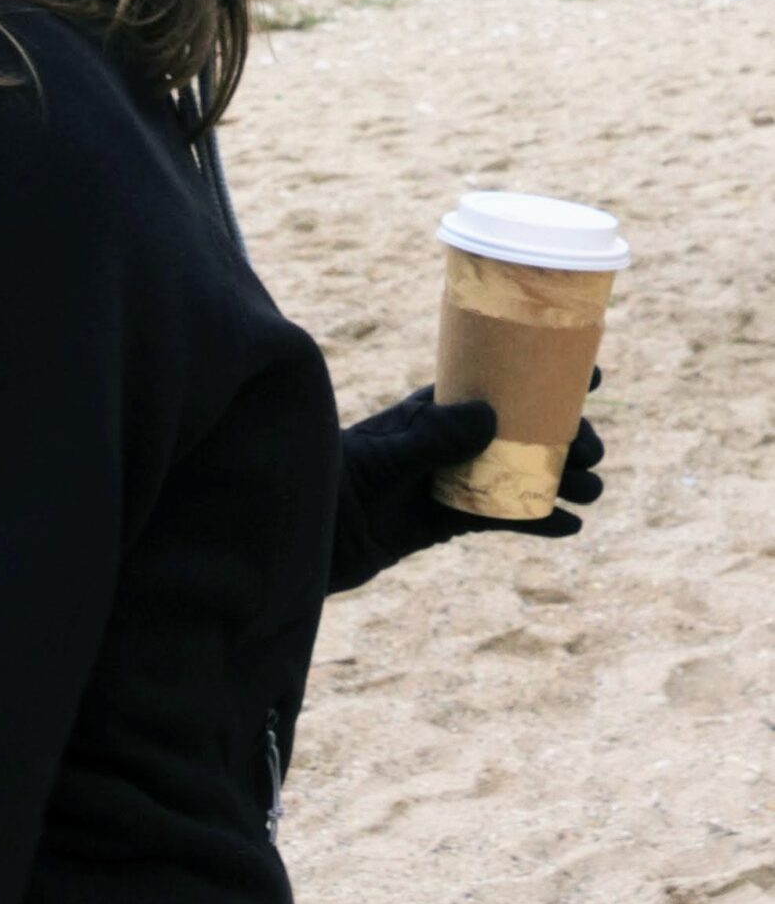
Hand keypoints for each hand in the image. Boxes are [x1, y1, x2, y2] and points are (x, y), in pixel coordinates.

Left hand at [328, 368, 606, 594]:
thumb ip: (434, 437)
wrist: (311, 530)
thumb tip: (493, 416)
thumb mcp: (388, 453)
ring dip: (560, 479)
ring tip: (590, 492)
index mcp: (434, 408)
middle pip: (523, 430)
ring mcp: (453, 479)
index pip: (497, 382)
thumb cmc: (339, 477)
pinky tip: (570, 526)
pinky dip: (538, 521)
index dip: (545, 375)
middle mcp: (450, 439)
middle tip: (590, 453)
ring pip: (520, 473)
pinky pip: (504, 518)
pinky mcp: (450, 520)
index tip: (592, 373)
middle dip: (564, 436)